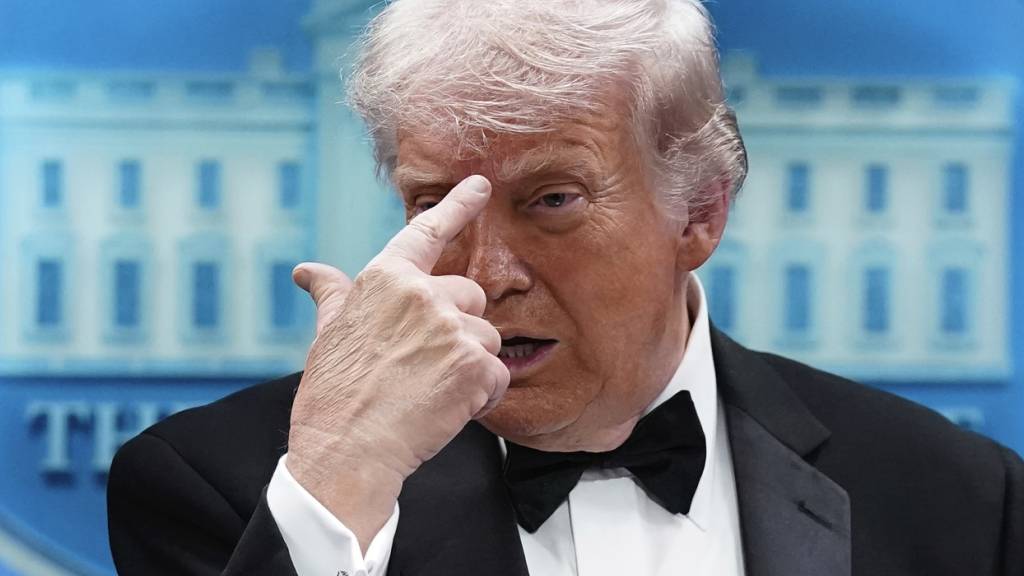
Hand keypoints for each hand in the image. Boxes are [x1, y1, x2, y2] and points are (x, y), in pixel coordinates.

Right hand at [286, 175, 509, 551]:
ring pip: (488, 338)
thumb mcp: (327, 335)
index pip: (426, 233)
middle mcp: (421, 294)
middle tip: (425, 365)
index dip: (457, 206)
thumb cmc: (333, 395)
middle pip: (470, 298)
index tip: (480, 185)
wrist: (346, 450)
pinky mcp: (473, 364)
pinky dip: (482, 395)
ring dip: (471, 366)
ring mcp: (450, 328)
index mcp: (385, 280)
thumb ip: (332, 296)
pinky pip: (497, 374)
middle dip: (459, 330)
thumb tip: (309, 272)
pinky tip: (448, 408)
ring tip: (431, 391)